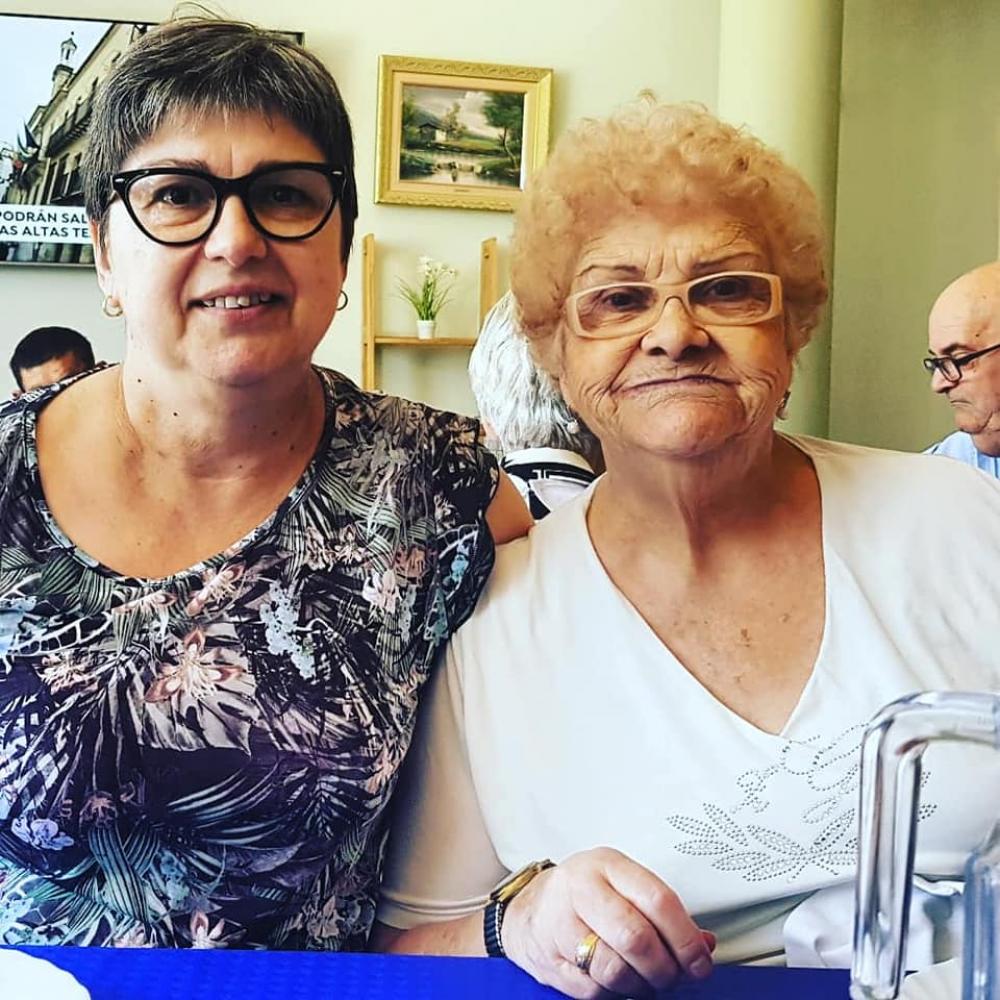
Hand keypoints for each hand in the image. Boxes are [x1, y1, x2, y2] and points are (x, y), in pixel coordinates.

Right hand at [501, 848, 713, 997]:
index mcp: (608, 865)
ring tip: (648, 981)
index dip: (686, 938)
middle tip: (675, 977)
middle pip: (636, 937)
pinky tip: (620, 981)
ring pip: (616, 970)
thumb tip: (704, 944)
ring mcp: (560, 923)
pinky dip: (616, 994)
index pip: (658, 900)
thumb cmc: (586, 897)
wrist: (531, 910)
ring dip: (642, 986)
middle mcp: (581, 888)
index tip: (700, 961)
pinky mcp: (549, 959)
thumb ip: (663, 913)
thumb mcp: (624, 887)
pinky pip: (595, 989)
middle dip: (665, 968)